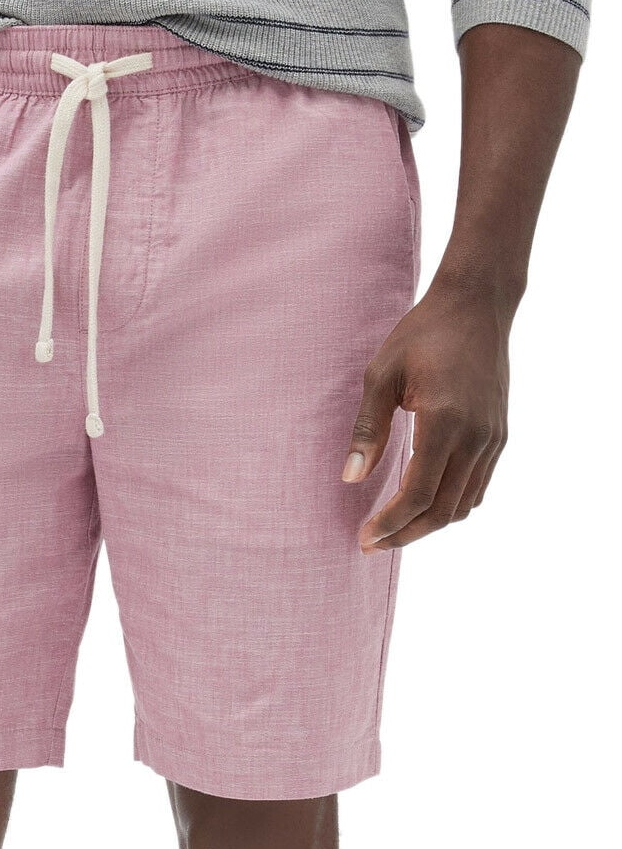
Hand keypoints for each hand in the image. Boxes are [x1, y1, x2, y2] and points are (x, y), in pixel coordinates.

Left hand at [342, 278, 510, 553]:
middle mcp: (476, 438)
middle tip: (372, 543)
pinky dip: (451, 505)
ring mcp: (493, 439)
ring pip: (464, 505)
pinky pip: (477, 487)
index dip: (390, 524)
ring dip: (428, 524)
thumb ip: (368, 429)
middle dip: (406, 534)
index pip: (418, 495)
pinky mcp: (499, 436)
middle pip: (443, 511)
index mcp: (445, 422)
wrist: (477, 305)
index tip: (364, 538)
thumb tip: (350, 479)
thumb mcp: (381, 374)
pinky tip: (423, 503)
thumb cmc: (422, 334)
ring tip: (393, 528)